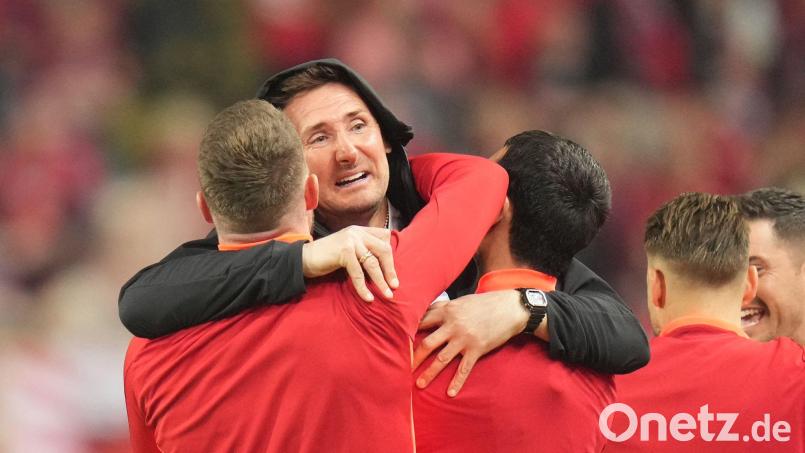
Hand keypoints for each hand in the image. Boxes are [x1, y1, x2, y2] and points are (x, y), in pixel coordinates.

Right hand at [302, 226, 398, 301]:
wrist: (303, 259)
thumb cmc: (327, 257)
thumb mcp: (349, 249)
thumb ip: (364, 249)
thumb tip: (385, 266)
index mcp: (360, 230)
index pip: (385, 237)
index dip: (390, 255)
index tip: (392, 272)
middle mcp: (357, 232)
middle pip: (383, 249)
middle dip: (390, 269)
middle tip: (395, 286)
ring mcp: (350, 240)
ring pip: (372, 263)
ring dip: (381, 281)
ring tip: (387, 295)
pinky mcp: (343, 252)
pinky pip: (358, 273)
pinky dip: (364, 287)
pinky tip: (368, 297)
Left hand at [412, 290, 526, 395]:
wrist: (510, 308)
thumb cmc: (484, 303)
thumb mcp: (461, 301)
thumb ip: (443, 307)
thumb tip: (425, 309)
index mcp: (447, 311)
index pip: (422, 322)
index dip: (408, 332)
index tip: (396, 342)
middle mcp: (453, 326)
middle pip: (427, 344)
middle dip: (414, 357)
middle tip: (401, 368)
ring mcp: (464, 339)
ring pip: (442, 359)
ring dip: (430, 373)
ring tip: (419, 384)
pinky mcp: (477, 349)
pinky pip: (464, 369)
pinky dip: (457, 382)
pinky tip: (450, 393)